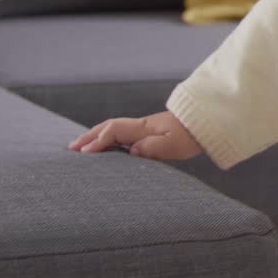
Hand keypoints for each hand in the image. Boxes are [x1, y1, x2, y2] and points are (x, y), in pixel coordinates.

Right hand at [68, 111, 203, 160]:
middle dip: (89, 137)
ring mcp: (144, 128)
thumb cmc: (191, 136)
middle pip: (109, 127)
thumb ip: (153, 148)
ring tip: (82, 148)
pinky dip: (108, 138)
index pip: (114, 131)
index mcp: (144, 128)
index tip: (84, 154)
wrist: (207, 124)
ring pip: (114, 130)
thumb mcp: (174, 145)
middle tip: (71, 148)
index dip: (98, 141)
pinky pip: (122, 134)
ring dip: (96, 137)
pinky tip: (106, 148)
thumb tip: (132, 151)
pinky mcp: (150, 133)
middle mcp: (141, 126)